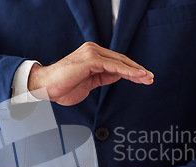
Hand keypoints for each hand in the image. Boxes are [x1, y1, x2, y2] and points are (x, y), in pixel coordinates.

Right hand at [28, 42, 153, 105]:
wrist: (45, 87)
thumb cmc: (62, 87)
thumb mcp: (88, 84)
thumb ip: (103, 78)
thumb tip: (117, 76)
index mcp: (92, 56)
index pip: (116, 62)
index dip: (132, 70)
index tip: (144, 78)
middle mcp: (93, 51)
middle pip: (121, 60)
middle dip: (137, 70)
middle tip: (150, 78)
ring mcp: (91, 53)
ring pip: (119, 61)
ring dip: (136, 71)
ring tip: (148, 78)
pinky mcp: (90, 59)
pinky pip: (113, 65)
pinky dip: (127, 71)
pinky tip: (137, 76)